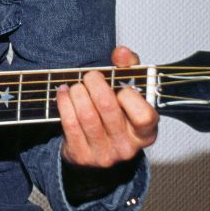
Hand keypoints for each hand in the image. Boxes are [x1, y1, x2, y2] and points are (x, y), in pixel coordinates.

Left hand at [57, 45, 158, 168]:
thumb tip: (121, 53)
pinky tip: (63, 93)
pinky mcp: (82, 157)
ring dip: (78, 93)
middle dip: (95, 84)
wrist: (98, 148)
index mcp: (145, 133)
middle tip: (91, 76)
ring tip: (76, 86)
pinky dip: (64, 103)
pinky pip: (70, 124)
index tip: (120, 87)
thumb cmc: (117, 115)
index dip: (129, 97)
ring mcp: (104, 155)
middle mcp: (126, 147)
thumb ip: (129, 67)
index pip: (143, 115)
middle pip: (108, 108)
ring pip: (87, 116)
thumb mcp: (130, 91)